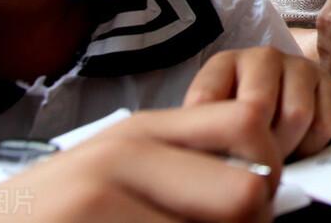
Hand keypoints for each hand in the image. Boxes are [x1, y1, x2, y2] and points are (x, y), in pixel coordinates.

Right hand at [0, 102, 279, 221]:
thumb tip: (265, 190)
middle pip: (245, 192)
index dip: (270, 168)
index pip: (248, 123)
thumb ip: (186, 166)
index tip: (257, 202)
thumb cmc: (61, 207)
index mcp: (146, 129)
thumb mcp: (121, 166)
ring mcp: (102, 198)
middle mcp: (128, 155)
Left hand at [184, 47, 330, 157]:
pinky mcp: (328, 82)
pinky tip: (298, 147)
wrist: (281, 107)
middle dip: (254, 147)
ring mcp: (299, 66)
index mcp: (225, 63)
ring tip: (274, 157)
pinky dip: (311, 146)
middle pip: (256, 108)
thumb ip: (206, 135)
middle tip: (250, 166)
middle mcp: (263, 57)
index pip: (205, 99)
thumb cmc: (238, 124)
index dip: (208, 138)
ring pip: (296, 115)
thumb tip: (210, 162)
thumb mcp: (210, 125)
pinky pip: (324, 123)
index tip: (213, 159)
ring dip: (285, 147)